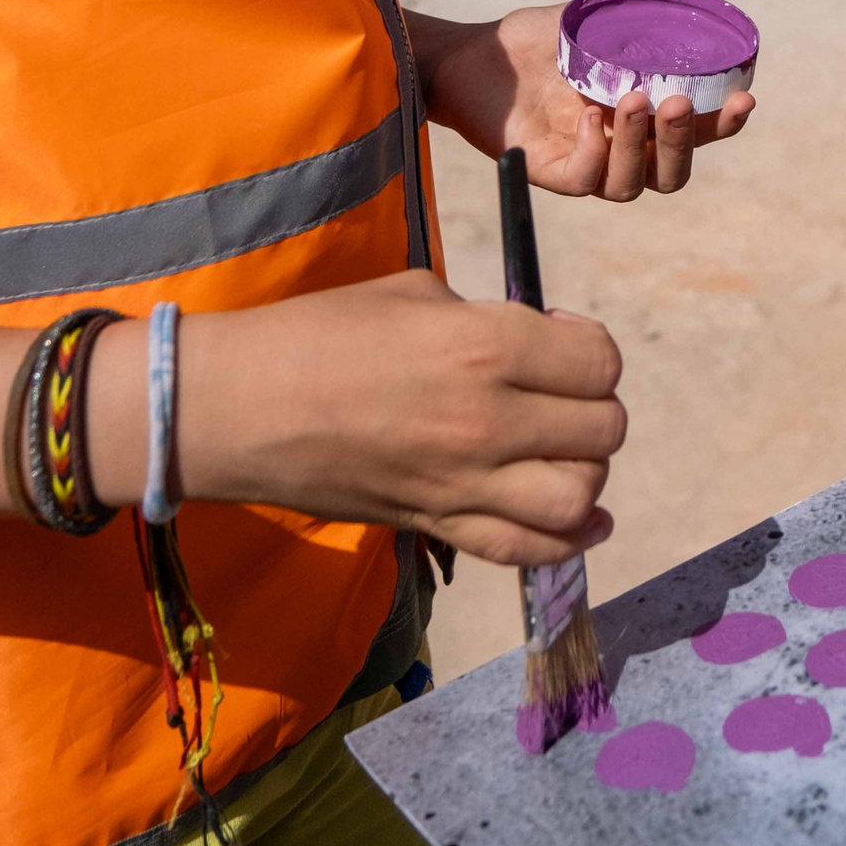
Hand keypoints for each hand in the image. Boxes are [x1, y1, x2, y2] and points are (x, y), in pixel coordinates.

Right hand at [93, 272, 625, 567]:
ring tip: (558, 450)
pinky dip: (569, 540)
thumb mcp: (416, 295)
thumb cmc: (321, 333)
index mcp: (485, 346)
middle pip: (603, 429)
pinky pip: (528, 551)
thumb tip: (535, 342)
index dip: (590, 349)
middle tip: (560, 394)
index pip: (598, 361)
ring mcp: (464, 484)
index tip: (561, 340)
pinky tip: (582, 519)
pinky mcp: (437, 527)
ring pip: (579, 497)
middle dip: (595, 407)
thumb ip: (487, 320)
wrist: (242, 408)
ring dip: (585, 472)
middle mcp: (488, 420)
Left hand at [412, 3, 754, 200]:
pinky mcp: (548, 171)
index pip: (697, 132)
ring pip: (633, 183)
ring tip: (634, 100)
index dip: (724, 124)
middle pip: (673, 171)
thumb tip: (684, 13)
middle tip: (678, 101)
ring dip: (641, 146)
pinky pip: (585, 179)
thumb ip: (635, 25)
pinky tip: (588, 116)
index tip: (744, 98)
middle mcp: (621, 148)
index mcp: (643, 117)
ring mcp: (587, 163)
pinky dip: (595, 152)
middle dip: (686, 140)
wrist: (473, 54)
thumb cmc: (533, 40)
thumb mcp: (592, 23)